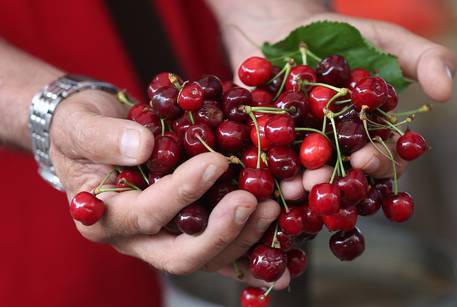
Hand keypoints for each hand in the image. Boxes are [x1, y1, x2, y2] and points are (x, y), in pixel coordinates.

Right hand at [49, 90, 292, 288]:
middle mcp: (137, 240)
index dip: (182, 192)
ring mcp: (166, 238)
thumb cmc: (82, 130)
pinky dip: (253, 252)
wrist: (98, 135)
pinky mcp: (190, 229)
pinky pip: (224, 249)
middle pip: (182, 255)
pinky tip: (283, 255)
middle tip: (252, 201)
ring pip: (209, 256)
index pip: (147, 215)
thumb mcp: (81, 126)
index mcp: (105, 219)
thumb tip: (143, 148)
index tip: (215, 162)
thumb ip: (104, 137)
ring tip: (273, 208)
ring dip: (244, 238)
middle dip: (221, 232)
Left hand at [226, 11, 455, 187]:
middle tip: (323, 182)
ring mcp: (303, 151)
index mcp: (370, 134)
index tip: (365, 159)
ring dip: (303, 187)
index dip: (379, 163)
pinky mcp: (270, 148)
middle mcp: (339, 149)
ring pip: (307, 179)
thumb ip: (423, 59)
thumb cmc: (339, 34)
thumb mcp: (385, 40)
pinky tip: (266, 178)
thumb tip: (447, 91)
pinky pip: (272, 166)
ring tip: (295, 188)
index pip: (384, 158)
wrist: (283, 28)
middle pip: (343, 177)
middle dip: (336, 183)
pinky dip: (270, 174)